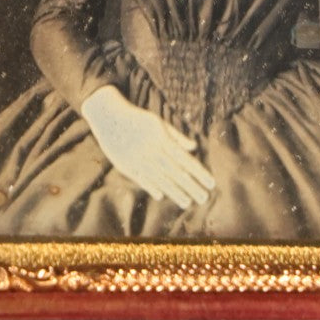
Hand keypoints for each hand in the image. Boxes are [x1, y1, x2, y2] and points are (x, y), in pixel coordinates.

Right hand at [79, 85, 215, 208]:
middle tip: (204, 198)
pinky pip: (141, 179)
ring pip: (159, 178)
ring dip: (175, 192)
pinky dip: (151, 187)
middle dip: (191, 186)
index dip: (199, 173)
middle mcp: (151, 150)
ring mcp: (137, 158)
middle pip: (175, 172)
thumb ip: (177, 136)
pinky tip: (162, 196)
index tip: (211, 184)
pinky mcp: (125, 164)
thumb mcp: (158, 123)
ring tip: (188, 203)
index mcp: (161, 139)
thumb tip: (194, 147)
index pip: (185, 160)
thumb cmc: (138, 119)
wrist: (108, 116)